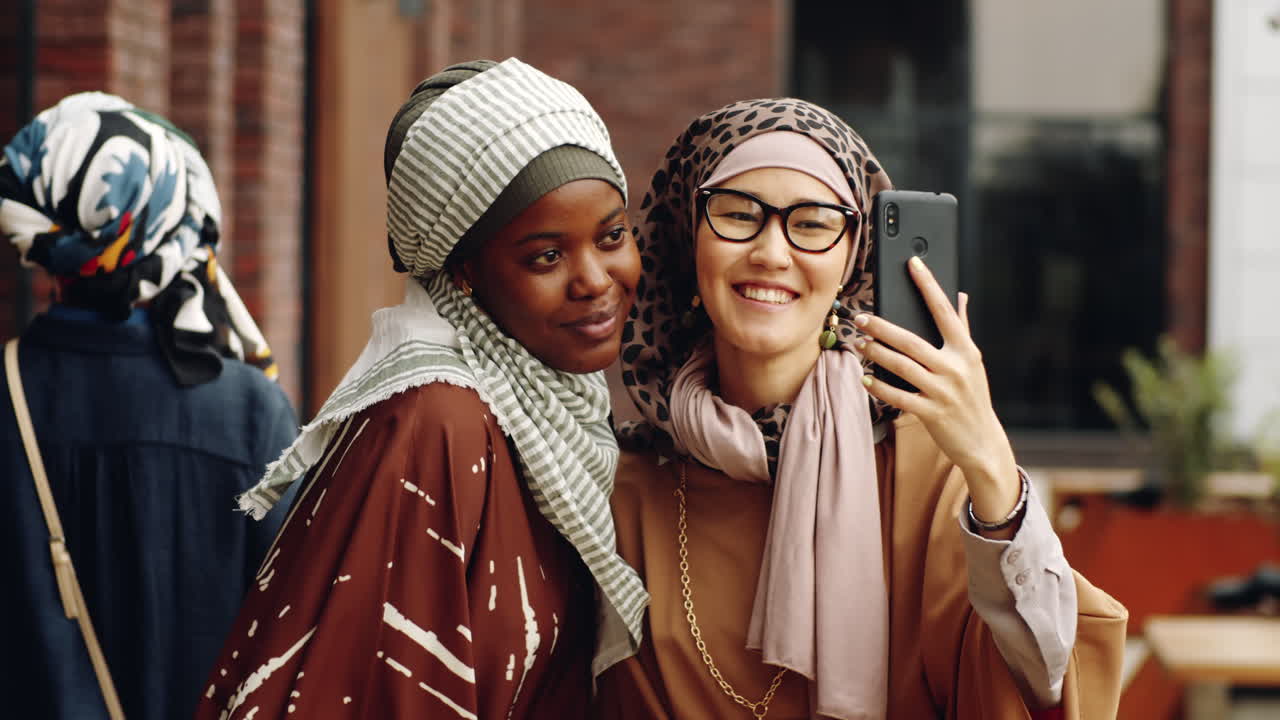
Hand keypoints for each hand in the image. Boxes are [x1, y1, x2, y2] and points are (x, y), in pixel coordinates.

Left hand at [854, 257, 1020, 526]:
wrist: (982, 441)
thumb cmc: (973, 396)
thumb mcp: (973, 362)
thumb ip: (962, 328)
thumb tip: (960, 296)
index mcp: (966, 350)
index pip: (945, 311)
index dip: (929, 285)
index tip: (913, 263)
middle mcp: (956, 367)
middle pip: (912, 340)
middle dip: (882, 327)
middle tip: (860, 318)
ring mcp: (944, 391)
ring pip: (902, 366)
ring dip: (877, 353)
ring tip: (860, 344)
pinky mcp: (932, 413)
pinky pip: (899, 396)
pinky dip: (879, 386)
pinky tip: (865, 377)